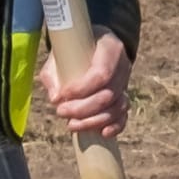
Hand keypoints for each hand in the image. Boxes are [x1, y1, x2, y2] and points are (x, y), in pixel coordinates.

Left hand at [39, 24, 132, 142]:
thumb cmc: (73, 49)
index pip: (102, 73)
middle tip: (61, 112)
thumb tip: (55, 99)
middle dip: (83, 109)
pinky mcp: (123, 97)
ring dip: (93, 121)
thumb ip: (53, 74)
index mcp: (110, 49)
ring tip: (71, 125)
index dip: (83, 88)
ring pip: (117, 108)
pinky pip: (124, 116)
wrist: (94, 44)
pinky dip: (115, 126)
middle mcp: (122, 66)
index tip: (63, 94)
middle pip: (108, 95)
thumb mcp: (60, 54)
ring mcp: (125, 83)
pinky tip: (102, 133)